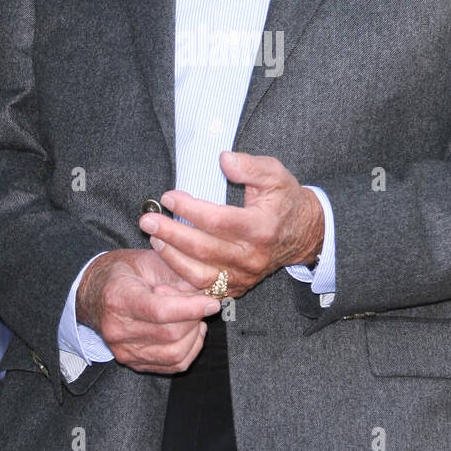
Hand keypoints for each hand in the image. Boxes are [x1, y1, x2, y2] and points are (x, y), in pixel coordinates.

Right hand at [76, 248, 223, 374]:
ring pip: (175, 353)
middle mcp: (117, 329)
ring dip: (195, 335)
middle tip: (200, 302)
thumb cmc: (125, 272)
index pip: (160, 311)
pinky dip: (191, 350)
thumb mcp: (149, 260)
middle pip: (171, 333)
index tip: (212, 302)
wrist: (95, 294)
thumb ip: (177, 273)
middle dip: (195, 318)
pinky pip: (172, 366)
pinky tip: (191, 332)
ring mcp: (123, 350)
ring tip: (195, 316)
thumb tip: (209, 290)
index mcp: (118, 297)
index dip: (191, 308)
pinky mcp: (132, 363)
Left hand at [138, 151, 323, 298]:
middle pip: (204, 249)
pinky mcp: (237, 287)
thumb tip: (224, 160)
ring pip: (201, 274)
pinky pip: (204, 290)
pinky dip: (182, 282)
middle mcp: (251, 256)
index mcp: (261, 227)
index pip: (218, 220)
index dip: (190, 209)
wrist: (303, 234)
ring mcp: (244, 276)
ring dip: (172, 257)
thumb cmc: (285, 200)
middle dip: (171, 234)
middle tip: (147, 220)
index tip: (168, 196)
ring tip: (154, 239)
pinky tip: (164, 268)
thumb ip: (250, 166)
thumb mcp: (275, 174)